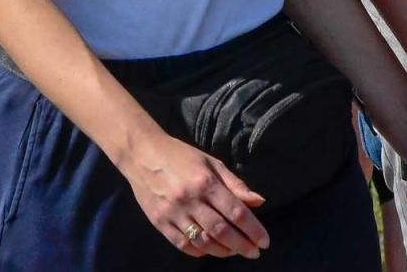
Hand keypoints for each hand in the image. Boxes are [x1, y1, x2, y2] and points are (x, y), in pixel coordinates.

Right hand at [120, 132, 269, 258]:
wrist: (142, 154)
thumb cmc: (181, 156)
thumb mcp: (211, 163)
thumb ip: (235, 184)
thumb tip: (259, 201)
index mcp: (206, 182)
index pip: (236, 212)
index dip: (253, 229)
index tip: (264, 241)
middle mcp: (190, 199)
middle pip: (222, 230)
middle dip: (242, 245)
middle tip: (255, 252)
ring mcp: (173, 213)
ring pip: (203, 241)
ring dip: (223, 251)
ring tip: (235, 251)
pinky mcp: (160, 223)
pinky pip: (183, 244)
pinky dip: (200, 251)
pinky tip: (211, 249)